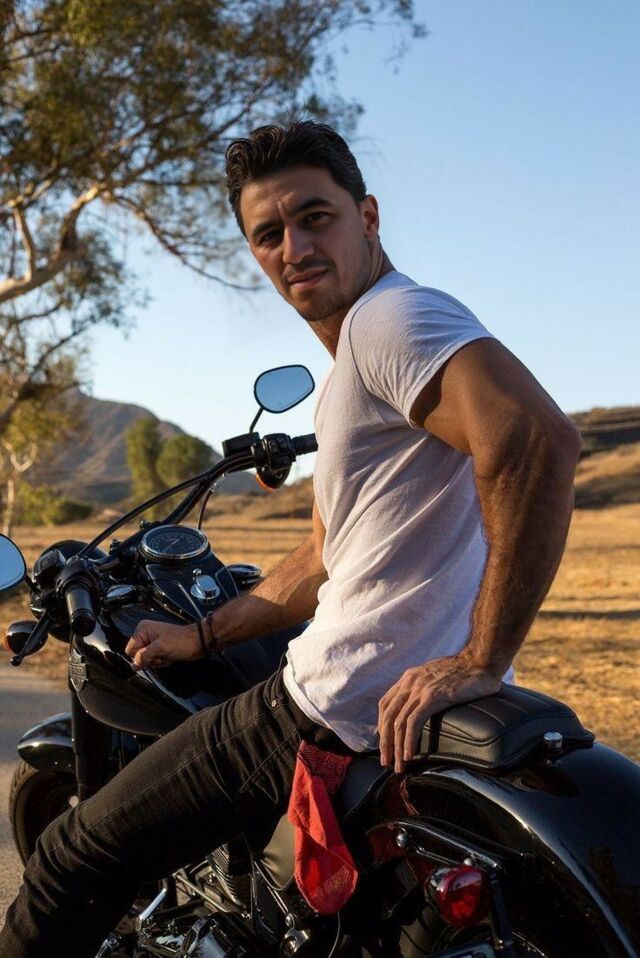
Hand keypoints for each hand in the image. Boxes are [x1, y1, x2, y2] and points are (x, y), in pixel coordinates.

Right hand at [125, 620, 201, 670]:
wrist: (197, 643)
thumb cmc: (182, 641)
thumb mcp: (160, 648)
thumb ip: (144, 656)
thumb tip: (133, 665)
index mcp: (143, 629)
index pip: (130, 650)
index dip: (140, 656)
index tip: (152, 654)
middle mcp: (146, 635)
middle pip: (138, 656)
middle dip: (151, 659)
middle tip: (162, 654)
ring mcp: (152, 642)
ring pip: (146, 660)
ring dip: (157, 661)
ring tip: (167, 654)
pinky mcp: (159, 649)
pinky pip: (154, 661)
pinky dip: (161, 662)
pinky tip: (169, 657)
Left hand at [377, 653, 501, 772]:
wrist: (480, 660)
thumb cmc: (465, 670)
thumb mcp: (436, 676)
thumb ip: (426, 688)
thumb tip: (424, 705)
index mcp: (409, 677)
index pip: (385, 704)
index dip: (382, 725)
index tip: (385, 743)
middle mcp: (410, 682)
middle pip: (387, 716)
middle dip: (385, 742)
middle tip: (387, 762)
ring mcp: (420, 689)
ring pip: (398, 722)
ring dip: (396, 748)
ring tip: (399, 766)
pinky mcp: (433, 697)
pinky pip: (413, 722)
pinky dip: (408, 741)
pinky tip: (409, 754)